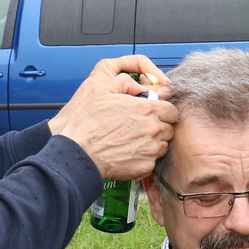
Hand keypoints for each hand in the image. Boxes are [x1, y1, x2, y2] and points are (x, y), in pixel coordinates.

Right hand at [48, 54, 177, 179]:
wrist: (76, 153)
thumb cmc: (84, 122)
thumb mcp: (100, 88)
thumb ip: (125, 82)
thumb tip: (139, 86)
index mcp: (146, 109)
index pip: (172, 110)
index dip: (163, 111)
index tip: (153, 114)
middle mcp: (152, 129)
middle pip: (169, 128)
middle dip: (158, 127)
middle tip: (140, 127)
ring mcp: (150, 150)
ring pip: (162, 145)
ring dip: (152, 143)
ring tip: (132, 140)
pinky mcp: (144, 167)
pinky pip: (152, 162)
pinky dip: (143, 158)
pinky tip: (128, 153)